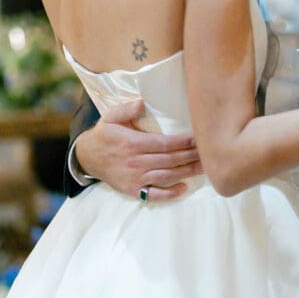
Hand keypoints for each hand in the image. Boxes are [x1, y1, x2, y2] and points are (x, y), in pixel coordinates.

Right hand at [75, 99, 201, 200]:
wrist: (88, 158)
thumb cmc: (104, 135)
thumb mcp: (110, 117)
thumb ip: (126, 109)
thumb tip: (142, 102)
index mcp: (132, 143)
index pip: (165, 143)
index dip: (184, 142)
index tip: (200, 138)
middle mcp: (136, 162)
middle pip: (170, 160)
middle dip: (192, 156)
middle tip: (210, 152)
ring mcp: (135, 178)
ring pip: (167, 176)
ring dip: (187, 172)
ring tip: (205, 168)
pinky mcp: (134, 190)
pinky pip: (154, 194)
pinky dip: (170, 194)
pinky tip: (184, 188)